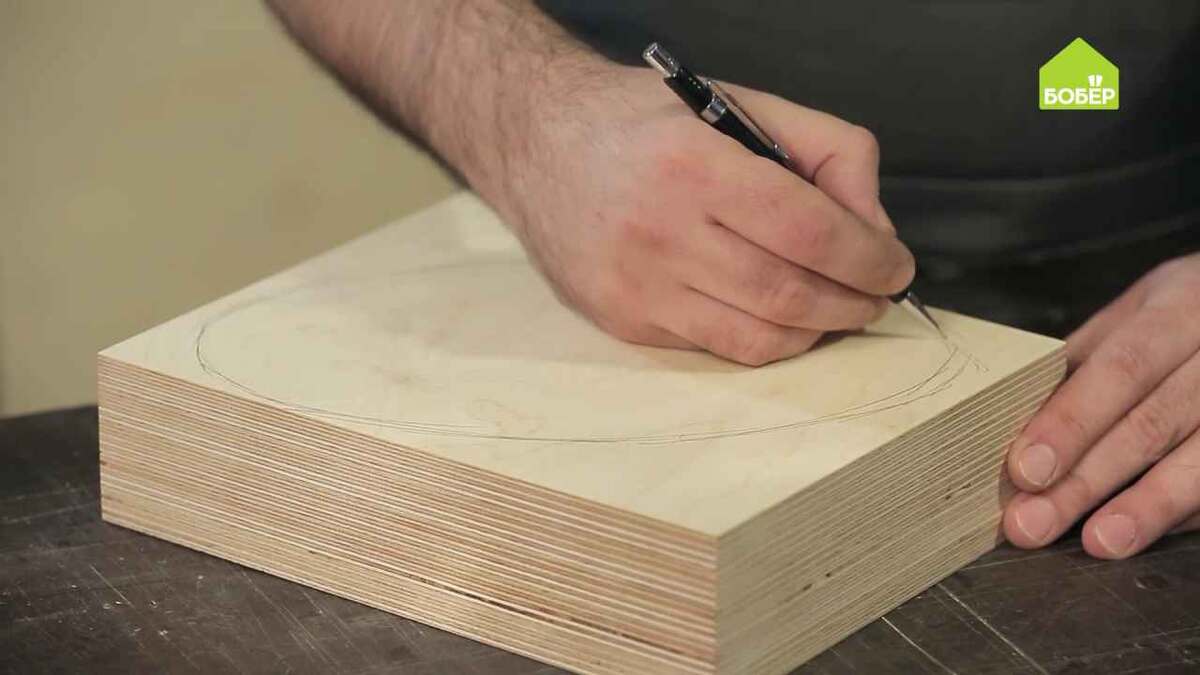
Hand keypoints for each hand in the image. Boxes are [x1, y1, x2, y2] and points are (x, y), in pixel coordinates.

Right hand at [496, 63, 913, 364]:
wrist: (533, 141)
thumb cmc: (640, 122)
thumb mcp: (737, 103)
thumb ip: (823, 148)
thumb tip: (873, 223)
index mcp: (695, 164)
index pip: (808, 229)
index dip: (868, 258)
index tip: (895, 267)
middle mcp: (660, 229)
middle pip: (788, 293)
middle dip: (853, 304)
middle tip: (875, 298)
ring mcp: (636, 284)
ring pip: (756, 337)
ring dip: (815, 332)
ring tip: (836, 312)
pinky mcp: (621, 319)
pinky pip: (714, 347)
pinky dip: (762, 340)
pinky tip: (779, 318)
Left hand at [1004, 253, 1199, 557]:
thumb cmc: (1186, 317)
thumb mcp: (1140, 314)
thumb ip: (1087, 360)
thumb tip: (1016, 417)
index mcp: (1179, 307)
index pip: (1121, 368)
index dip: (1071, 421)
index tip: (1024, 468)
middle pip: (1152, 422)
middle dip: (1087, 478)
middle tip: (1033, 521)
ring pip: (1199, 461)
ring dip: (1145, 507)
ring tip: (1098, 542)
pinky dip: (1183, 511)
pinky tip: (1144, 534)